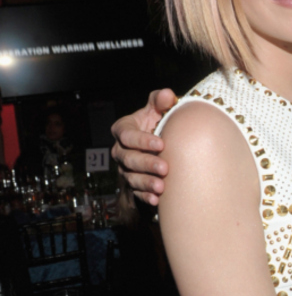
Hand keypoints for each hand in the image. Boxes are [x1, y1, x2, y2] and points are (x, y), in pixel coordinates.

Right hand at [111, 89, 176, 204]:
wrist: (162, 144)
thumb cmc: (158, 122)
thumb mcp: (158, 108)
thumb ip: (161, 100)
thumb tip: (168, 95)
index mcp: (123, 129)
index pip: (127, 135)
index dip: (142, 140)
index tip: (161, 143)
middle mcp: (120, 150)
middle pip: (129, 158)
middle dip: (147, 163)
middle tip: (165, 167)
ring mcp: (125, 168)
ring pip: (131, 177)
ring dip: (146, 183)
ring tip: (162, 187)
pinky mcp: (132, 184)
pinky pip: (135, 192)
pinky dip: (145, 197)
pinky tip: (156, 200)